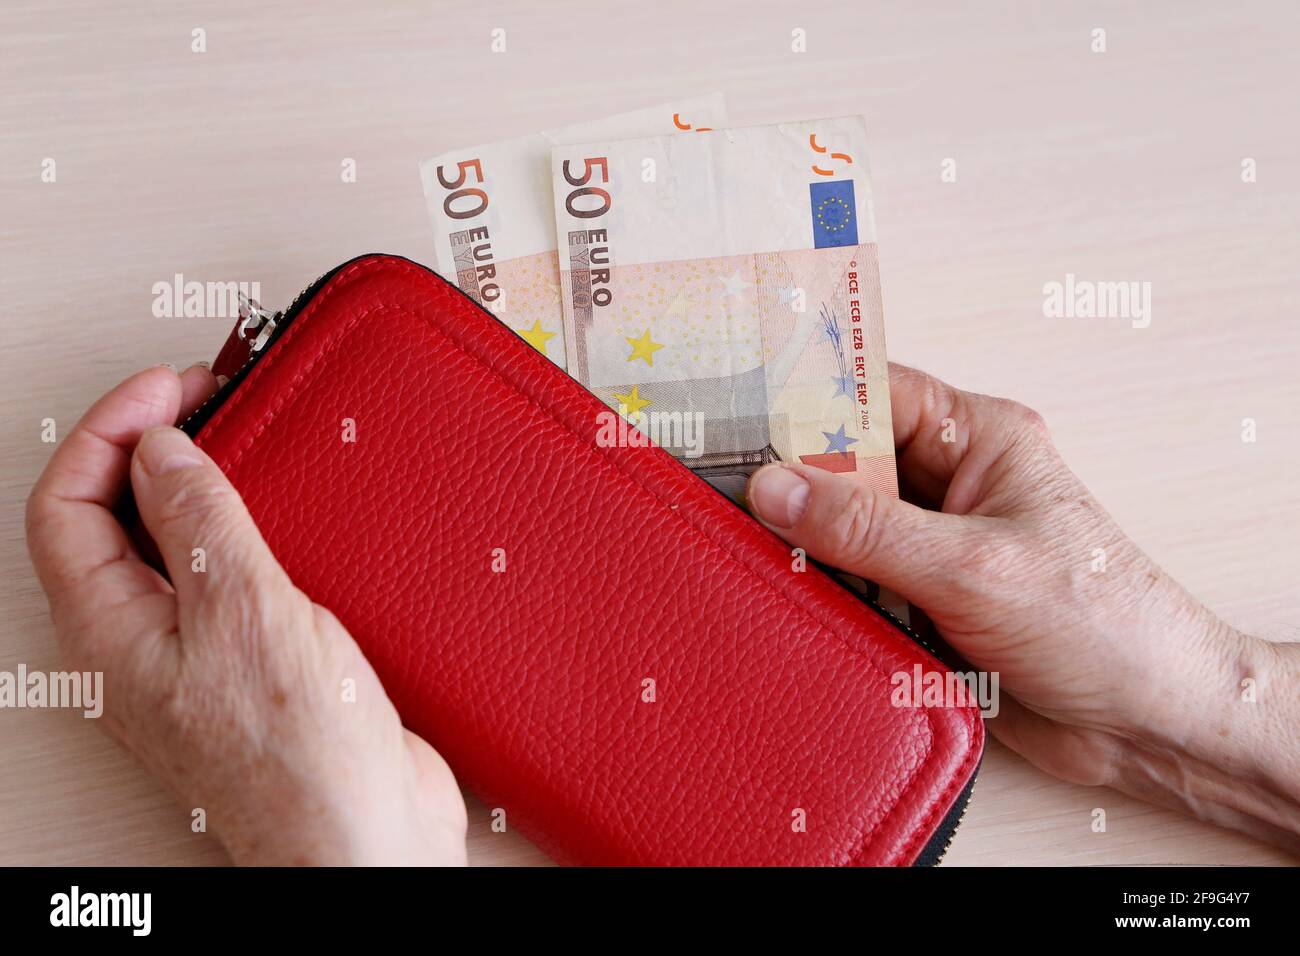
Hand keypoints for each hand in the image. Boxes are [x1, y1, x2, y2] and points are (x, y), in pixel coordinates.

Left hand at [26, 366, 467, 864]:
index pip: (69, 504)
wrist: (366, 836)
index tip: (177, 387)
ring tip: (247, 437)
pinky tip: (290, 512)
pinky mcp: (255, 658)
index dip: (112, 430)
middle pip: (112, 517)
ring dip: (204, 481)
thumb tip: (164, 452)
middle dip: (152, 443)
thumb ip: (200, 525)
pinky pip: (232, 572)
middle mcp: (144, 640)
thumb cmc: (300, 761)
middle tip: (210, 396)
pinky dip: (252, 525)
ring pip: (175, 542)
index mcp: (113, 631)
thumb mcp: (246, 617)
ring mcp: (199, 650)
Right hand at [747, 363, 1299, 850]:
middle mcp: (952, 485)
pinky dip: (825, 593)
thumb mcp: (971, 566)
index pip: (875, 394)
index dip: (806, 400)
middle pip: (847, 462)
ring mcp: (935, 546)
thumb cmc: (1101, 625)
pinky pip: (854, 584)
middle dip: (793, 482)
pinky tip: (793, 599)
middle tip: (728, 496)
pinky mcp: (924, 602)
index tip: (736, 416)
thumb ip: (866, 526)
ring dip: (808, 545)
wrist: (1147, 723)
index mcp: (979, 440)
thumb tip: (774, 488)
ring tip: (751, 550)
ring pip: (843, 527)